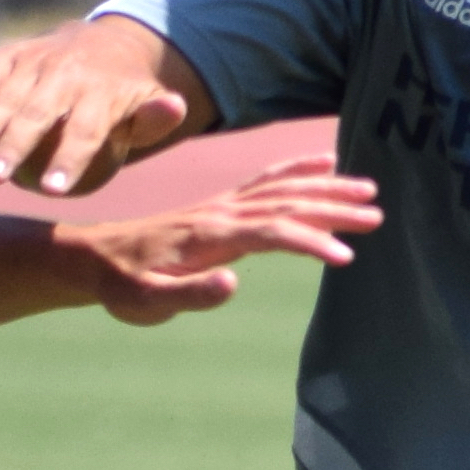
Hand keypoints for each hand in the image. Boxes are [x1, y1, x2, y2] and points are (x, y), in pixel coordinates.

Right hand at [0, 14, 202, 196]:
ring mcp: (36, 60)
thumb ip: (157, 116)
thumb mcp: (150, 105)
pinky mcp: (12, 53)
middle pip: (38, 114)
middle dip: (14, 146)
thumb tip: (173, 109)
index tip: (52, 191)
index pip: (85, 130)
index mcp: (101, 90)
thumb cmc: (125, 95)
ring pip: (7, 95)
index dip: (69, 159)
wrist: (106, 43)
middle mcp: (65, 72)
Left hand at [73, 155, 381, 324]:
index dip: (309, 241)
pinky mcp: (221, 206)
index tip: (344, 258)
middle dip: (332, 207)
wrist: (93, 258)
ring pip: (283, 189)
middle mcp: (220, 213)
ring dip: (325, 188)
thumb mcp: (146, 303)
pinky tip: (324, 166)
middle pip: (286, 203)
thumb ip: (189, 296)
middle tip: (376, 215)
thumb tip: (233, 284)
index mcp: (208, 237)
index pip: (270, 232)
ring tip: (368, 192)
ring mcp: (222, 205)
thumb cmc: (122, 288)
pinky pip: (267, 181)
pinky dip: (298, 170)